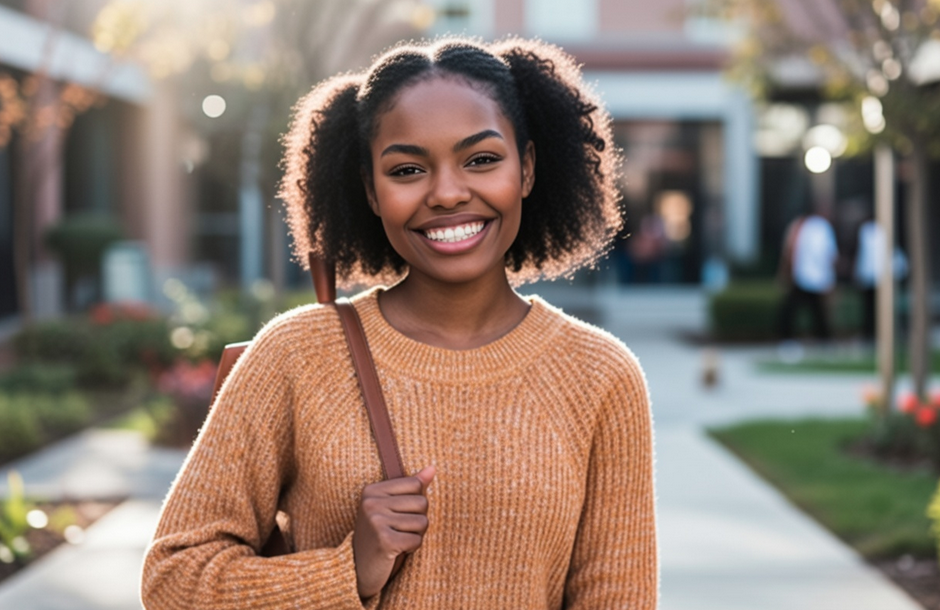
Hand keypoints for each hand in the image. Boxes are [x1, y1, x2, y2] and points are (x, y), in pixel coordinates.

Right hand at [353, 466, 434, 598]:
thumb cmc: (379, 534)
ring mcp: (376, 522)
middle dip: (417, 519)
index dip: (415, 502)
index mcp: (372, 490)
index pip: (415, 484)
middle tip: (399, 530)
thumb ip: (412, 486)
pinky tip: (396, 550)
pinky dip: (411, 548)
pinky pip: (417, 540)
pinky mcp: (384, 541)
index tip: (398, 514)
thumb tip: (432, 468)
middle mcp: (371, 503)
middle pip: (422, 502)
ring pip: (422, 522)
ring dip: (415, 535)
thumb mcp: (391, 506)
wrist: (358, 569)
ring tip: (397, 539)